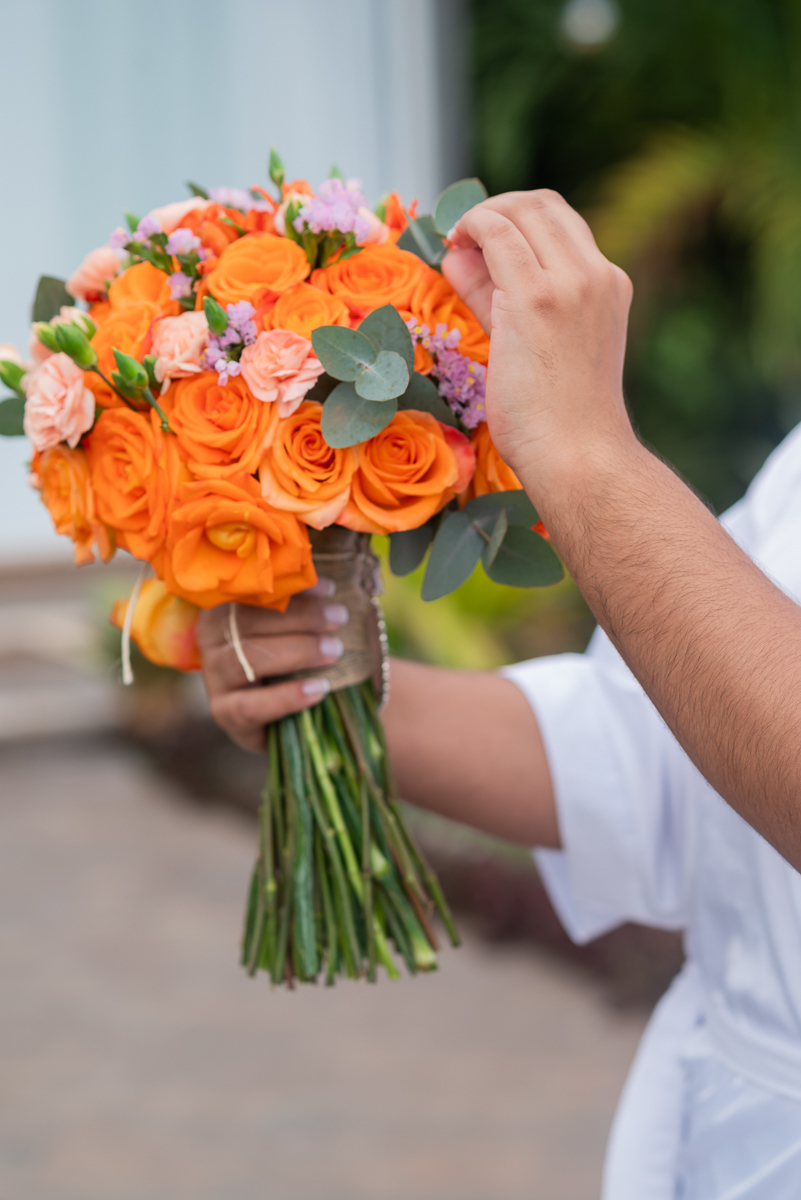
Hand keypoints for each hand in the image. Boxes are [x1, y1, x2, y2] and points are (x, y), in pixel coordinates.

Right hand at [196, 581, 349, 751]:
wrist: (272, 715)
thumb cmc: (284, 657)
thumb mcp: (288, 627)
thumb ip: (297, 606)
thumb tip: (328, 586)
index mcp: (222, 609)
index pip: (249, 591)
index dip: (288, 588)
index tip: (329, 589)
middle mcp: (210, 640)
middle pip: (245, 621)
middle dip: (299, 617)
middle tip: (338, 618)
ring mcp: (214, 678)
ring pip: (245, 659)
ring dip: (297, 651)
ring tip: (334, 651)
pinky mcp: (224, 713)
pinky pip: (249, 706)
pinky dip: (286, 697)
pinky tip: (319, 688)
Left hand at [442, 189, 634, 510]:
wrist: (579, 458)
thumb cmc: (556, 420)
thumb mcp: (533, 344)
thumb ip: (499, 297)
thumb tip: (459, 257)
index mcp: (609, 285)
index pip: (561, 224)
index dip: (514, 220)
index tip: (480, 242)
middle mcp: (597, 274)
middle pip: (543, 205)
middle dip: (496, 209)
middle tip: (461, 236)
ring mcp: (572, 283)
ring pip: (521, 210)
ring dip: (480, 216)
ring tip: (454, 242)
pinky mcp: (537, 298)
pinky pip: (497, 234)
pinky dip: (470, 228)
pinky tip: (452, 247)